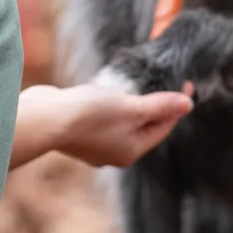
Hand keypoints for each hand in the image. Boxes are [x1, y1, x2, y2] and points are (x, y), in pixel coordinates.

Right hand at [10, 79, 193, 170]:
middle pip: (142, 125)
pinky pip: (101, 116)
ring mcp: (93, 144)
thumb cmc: (90, 115)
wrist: (45, 118)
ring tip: (134, 82)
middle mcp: (113, 153)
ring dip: (128, 102)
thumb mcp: (132, 108)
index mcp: (131, 151)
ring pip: (121, 120)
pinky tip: (105, 89)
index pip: (162, 127)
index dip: (176, 104)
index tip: (185, 82)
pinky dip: (107, 103)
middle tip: (162, 80)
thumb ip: (160, 106)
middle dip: (153, 104)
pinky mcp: (77, 131)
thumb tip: (187, 105)